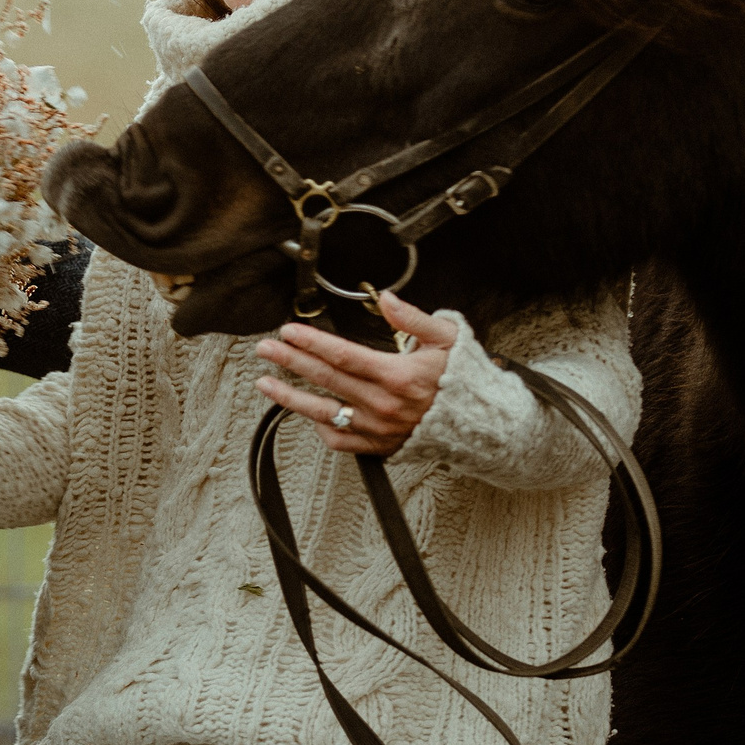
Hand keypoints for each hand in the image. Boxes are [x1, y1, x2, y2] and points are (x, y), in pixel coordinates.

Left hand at [254, 290, 457, 455]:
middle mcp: (383, 404)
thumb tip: (386, 298)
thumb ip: (412, 317)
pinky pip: (340, 439)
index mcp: (397, 375)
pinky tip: (306, 411)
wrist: (479, 422)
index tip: (288, 331)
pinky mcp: (378, 446)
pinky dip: (320, 426)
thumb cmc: (461, 377)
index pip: (343, 356)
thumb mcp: (446, 337)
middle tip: (265, 349)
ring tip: (264, 383)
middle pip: (325, 379)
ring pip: (323, 413)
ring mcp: (378, 428)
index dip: (312, 342)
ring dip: (289, 397)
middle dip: (290, 362)